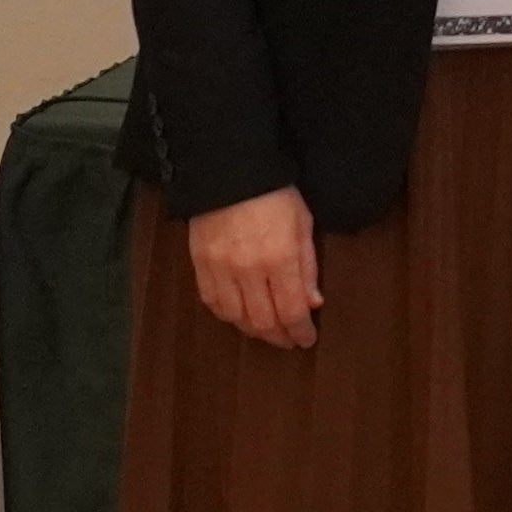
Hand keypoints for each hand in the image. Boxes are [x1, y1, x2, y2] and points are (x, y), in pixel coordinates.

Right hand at [184, 186, 320, 348]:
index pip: (291, 311)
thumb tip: (312, 303)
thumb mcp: (303, 224)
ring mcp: (220, 268)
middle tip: (289, 340)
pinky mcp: (199, 263)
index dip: (300, 332)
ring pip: (235, 317)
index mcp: (280, 258)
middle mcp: (248, 270)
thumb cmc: (275, 194)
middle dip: (279, 337)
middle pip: (262, 321)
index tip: (307, 340)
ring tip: (267, 330)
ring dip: (253, 330)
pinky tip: (239, 315)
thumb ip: (307, 266)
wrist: (230, 171)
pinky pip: (211, 302)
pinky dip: (227, 315)